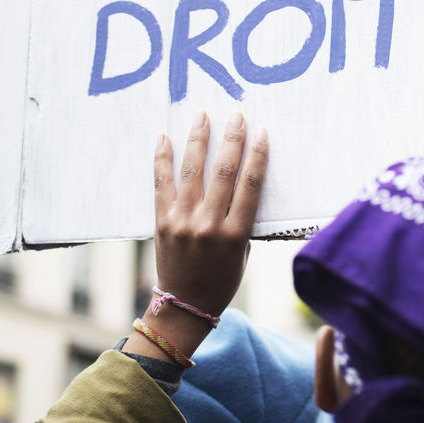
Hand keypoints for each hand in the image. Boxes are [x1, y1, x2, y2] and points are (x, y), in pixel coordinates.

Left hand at [126, 111, 267, 364]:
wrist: (183, 306)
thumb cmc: (220, 282)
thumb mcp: (242, 255)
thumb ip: (241, 221)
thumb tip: (240, 183)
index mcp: (235, 235)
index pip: (250, 186)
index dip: (258, 156)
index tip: (262, 132)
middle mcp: (209, 225)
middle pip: (224, 173)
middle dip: (232, 140)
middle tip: (236, 115)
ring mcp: (183, 222)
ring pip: (192, 171)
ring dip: (198, 140)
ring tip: (202, 116)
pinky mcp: (162, 222)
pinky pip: (161, 183)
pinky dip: (162, 159)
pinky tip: (165, 137)